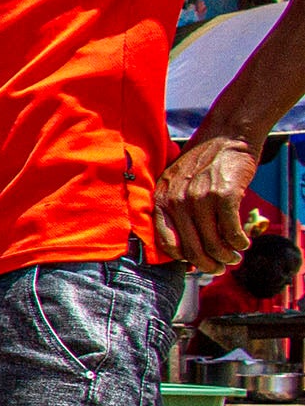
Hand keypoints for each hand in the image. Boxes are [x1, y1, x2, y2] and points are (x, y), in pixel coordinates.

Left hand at [155, 135, 261, 274]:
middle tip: (220, 268)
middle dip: (208, 264)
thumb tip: (185, 248)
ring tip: (234, 257)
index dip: (183, 260)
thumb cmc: (202, 164)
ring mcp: (199, 198)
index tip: (195, 264)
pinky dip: (239, 242)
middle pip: (192, 248)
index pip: (166, 243)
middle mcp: (177, 201)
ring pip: (213, 243)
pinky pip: (231, 230)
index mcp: (161, 200)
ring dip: (227, 256)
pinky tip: (243, 243)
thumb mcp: (175, 184)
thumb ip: (175, 210)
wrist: (225, 137)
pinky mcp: (223, 195)